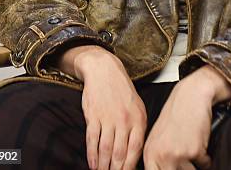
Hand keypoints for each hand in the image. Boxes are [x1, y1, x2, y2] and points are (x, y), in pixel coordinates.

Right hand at [57, 45, 146, 169]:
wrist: (104, 70)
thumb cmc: (121, 90)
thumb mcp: (137, 106)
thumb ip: (137, 128)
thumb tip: (135, 153)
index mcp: (138, 118)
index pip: (136, 150)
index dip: (130, 167)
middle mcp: (124, 119)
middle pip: (120, 153)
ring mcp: (108, 118)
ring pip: (106, 150)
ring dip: (104, 166)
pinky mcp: (93, 116)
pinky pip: (92, 140)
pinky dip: (92, 155)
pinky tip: (92, 164)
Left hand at [143, 66, 230, 169]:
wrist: (193, 94)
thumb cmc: (179, 112)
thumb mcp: (161, 137)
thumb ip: (159, 158)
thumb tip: (166, 169)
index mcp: (150, 152)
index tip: (176, 167)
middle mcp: (160, 155)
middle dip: (184, 168)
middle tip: (187, 158)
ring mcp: (176, 154)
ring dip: (195, 163)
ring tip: (193, 147)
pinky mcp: (194, 151)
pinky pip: (205, 164)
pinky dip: (206, 156)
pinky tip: (200, 140)